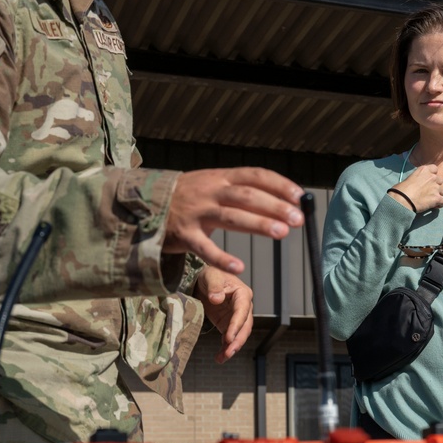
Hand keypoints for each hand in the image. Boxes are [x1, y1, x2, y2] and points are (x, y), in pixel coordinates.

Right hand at [165, 167, 303, 273]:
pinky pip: (204, 248)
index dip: (279, 184)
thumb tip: (283, 202)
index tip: (301, 196)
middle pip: (247, 196)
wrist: (141, 202)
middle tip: (298, 219)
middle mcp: (210, 192)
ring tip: (282, 233)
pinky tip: (239, 267)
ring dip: (258, 224)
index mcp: (220, 177)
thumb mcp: (213, 184)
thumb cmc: (189, 196)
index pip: (255, 175)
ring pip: (231, 217)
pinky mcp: (183, 235)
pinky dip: (221, 258)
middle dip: (275, 206)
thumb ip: (242, 191)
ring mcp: (196, 212)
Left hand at [195, 265, 253, 363]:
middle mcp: (243, 307)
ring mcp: (236, 317)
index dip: (236, 325)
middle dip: (237, 341)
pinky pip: (229, 338)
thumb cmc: (211, 275)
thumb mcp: (212, 276)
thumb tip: (217, 300)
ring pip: (239, 335)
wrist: (204, 280)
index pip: (242, 311)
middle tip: (228, 353)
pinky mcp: (228, 324)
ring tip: (222, 358)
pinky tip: (219, 357)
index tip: (228, 337)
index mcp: (243, 294)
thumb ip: (215, 287)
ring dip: (232, 347)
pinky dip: (225, 348)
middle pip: (245, 327)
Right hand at [391, 165, 442, 212]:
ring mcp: (436, 188)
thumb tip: (417, 184)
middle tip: (429, 191)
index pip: (435, 168)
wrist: (402, 199)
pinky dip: (441, 203)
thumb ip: (417, 179)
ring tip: (432, 199)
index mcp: (424, 170)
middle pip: (440, 180)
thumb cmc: (401, 189)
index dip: (433, 175)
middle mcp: (432, 177)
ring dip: (439, 194)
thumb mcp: (409, 178)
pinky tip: (436, 205)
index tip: (429, 180)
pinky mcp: (437, 198)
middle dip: (436, 185)